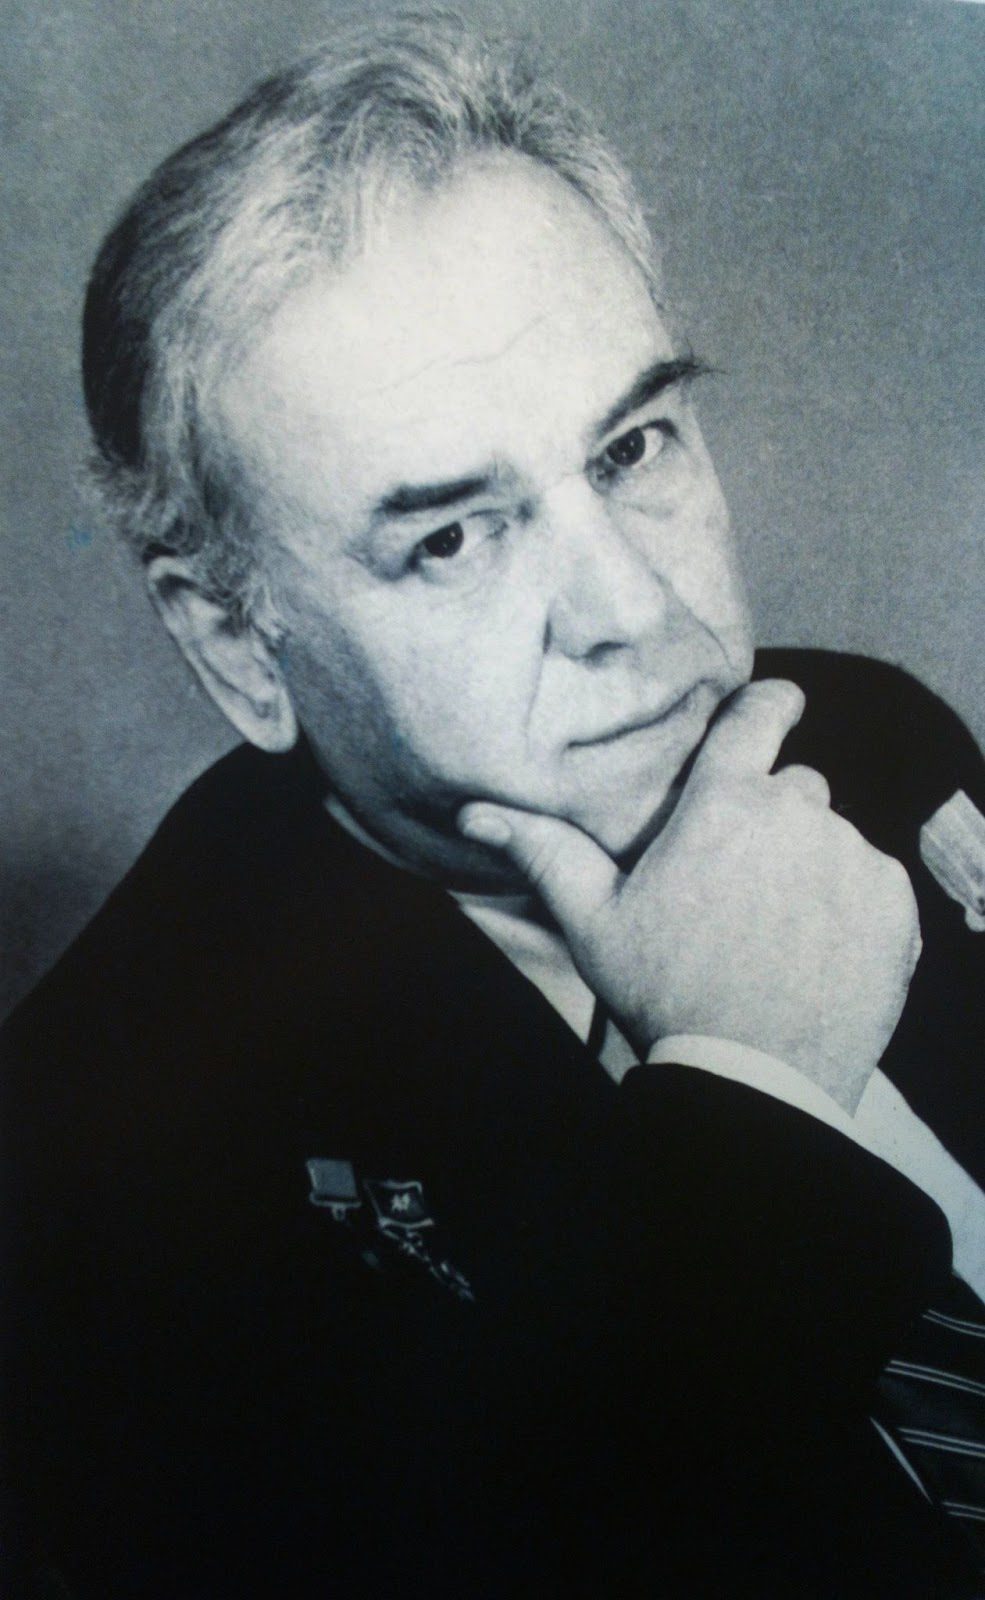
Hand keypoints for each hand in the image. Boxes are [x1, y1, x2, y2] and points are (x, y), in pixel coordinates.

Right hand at [459, 680, 921, 1111]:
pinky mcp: (893, 907)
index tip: (773, 706)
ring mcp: (852, 861)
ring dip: (808, 866)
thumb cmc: (666, 993)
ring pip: (831, 839)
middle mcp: (799, 816)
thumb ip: (545, 852)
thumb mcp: (595, 922)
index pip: (760, 712)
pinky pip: (872, 883)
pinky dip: (848, 907)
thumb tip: (476, 811)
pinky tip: (810, 949)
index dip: (768, 703)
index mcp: (725, 803)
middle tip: (736, 880)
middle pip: (792, 789)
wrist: (753, 1080)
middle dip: (768, 819)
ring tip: (772, 928)